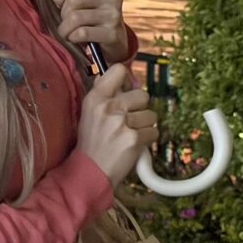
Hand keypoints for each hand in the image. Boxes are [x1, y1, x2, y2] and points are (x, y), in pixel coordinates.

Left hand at [45, 0, 129, 65]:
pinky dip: (74, 38)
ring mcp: (114, 13)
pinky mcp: (113, 32)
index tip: (59, 4)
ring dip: (66, 30)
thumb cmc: (90, 18)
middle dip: (63, 15)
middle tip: (67, 22)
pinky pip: (82, 33)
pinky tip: (78, 41)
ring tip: (70, 33)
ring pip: (75, 17)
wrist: (114, 43)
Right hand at [76, 61, 158, 188]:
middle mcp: (109, 106)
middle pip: (142, 94)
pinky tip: (135, 144)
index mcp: (96, 97)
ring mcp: (122, 123)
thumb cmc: (92, 141)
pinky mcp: (133, 139)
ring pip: (151, 115)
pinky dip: (148, 139)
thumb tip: (123, 78)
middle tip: (129, 120)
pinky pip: (154, 132)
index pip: (119, 70)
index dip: (128, 80)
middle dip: (140, 108)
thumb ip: (104, 92)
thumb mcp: (89, 111)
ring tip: (131, 134)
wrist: (91, 171)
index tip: (127, 91)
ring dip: (145, 126)